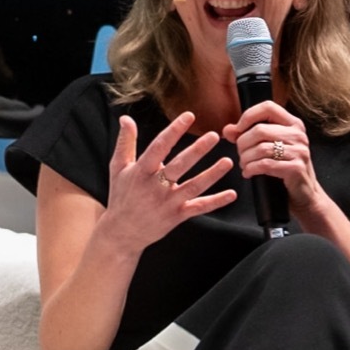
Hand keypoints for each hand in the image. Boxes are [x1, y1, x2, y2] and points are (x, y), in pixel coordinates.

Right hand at [99, 109, 236, 251]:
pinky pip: (198, 208)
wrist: (120, 233)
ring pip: (192, 186)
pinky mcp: (176, 216)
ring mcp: (167, 203)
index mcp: (141, 172)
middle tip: (213, 136)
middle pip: (179, 166)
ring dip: (211, 175)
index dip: (173, 131)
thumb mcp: (118, 168)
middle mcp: (155, 187)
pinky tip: (231, 194)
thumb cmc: (121, 197)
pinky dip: (215, 202)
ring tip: (228, 162)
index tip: (188, 116)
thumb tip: (126, 118)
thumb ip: (125, 142)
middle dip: (196, 151)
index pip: (158, 148)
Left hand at [225, 98, 342, 232]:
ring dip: (245, 159)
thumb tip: (228, 130)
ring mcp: (299, 151)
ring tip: (245, 165)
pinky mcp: (296, 168)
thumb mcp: (268, 149)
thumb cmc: (283, 170)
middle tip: (241, 156)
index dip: (247, 117)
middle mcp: (298, 134)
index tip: (237, 131)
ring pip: (260, 148)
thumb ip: (248, 136)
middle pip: (259, 130)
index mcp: (292, 124)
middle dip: (242, 145)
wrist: (304, 195)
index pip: (267, 107)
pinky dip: (251, 169)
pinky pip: (264, 165)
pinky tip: (249, 173)